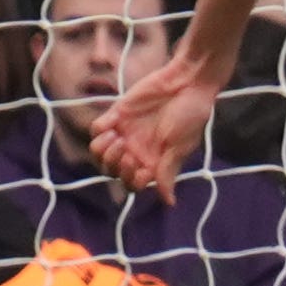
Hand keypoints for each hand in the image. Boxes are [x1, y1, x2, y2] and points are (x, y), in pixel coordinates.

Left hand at [90, 50, 218, 195]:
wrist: (186, 82)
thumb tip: (169, 203)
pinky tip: (112, 122)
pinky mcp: (116, 114)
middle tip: (126, 149)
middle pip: (111, 172)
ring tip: (116, 137)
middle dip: (114, 165)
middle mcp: (136, 151)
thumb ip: (167, 172)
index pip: (131, 184)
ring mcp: (124, 133)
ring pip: (99, 153)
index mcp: (153, 163)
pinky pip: (96, 129)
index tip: (140, 167)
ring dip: (102, 150)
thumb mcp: (179, 146)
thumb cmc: (190, 115)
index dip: (130, 180)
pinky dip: (99, 129)